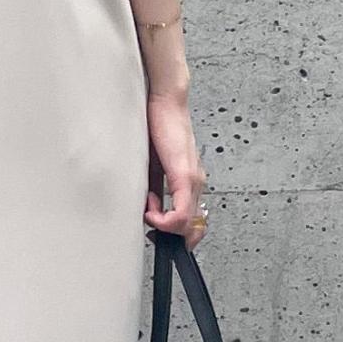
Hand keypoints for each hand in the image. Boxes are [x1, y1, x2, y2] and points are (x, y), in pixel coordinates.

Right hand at [144, 89, 207, 247]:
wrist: (166, 103)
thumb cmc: (159, 127)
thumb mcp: (153, 164)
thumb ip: (153, 186)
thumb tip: (146, 206)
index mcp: (190, 182)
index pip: (193, 223)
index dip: (175, 236)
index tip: (155, 226)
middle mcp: (196, 184)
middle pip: (193, 231)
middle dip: (170, 238)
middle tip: (152, 226)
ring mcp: (193, 181)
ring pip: (188, 226)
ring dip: (165, 227)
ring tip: (149, 210)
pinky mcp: (185, 176)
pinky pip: (181, 214)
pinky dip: (164, 220)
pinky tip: (151, 209)